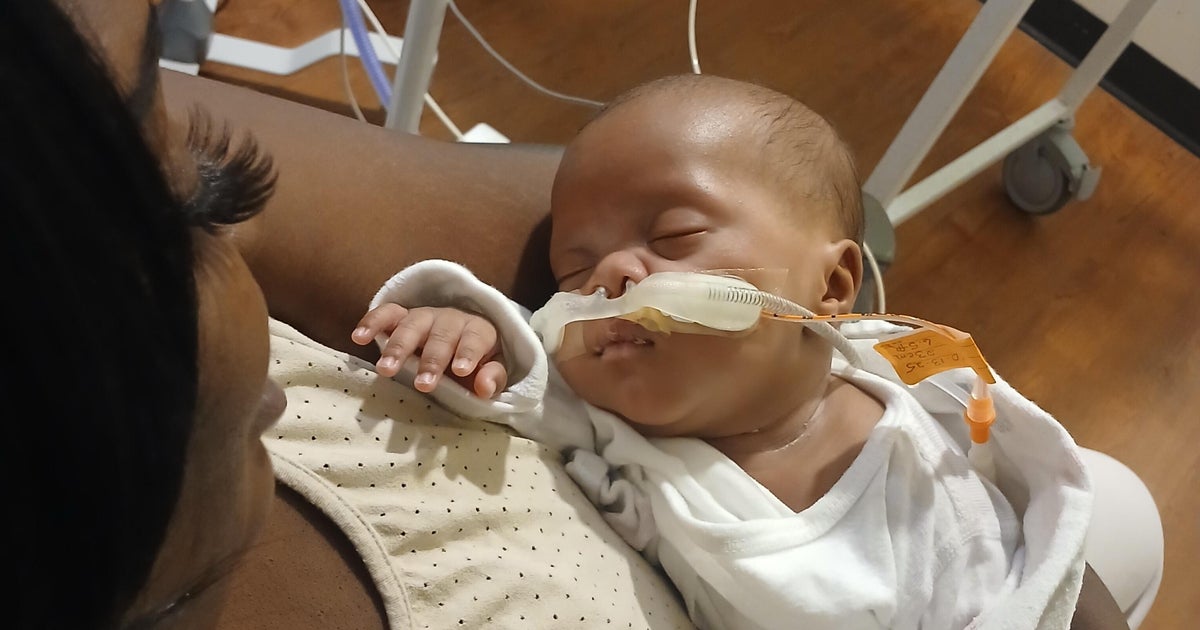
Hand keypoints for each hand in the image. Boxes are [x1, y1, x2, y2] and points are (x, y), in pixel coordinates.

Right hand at [351, 304, 507, 397]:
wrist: (458, 340)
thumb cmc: (476, 362)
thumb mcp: (492, 369)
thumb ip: (493, 377)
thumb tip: (484, 386)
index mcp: (477, 330)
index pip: (475, 338)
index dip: (468, 352)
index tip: (461, 370)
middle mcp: (450, 319)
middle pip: (441, 335)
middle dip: (431, 360)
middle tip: (423, 384)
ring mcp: (423, 317)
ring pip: (411, 325)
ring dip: (398, 347)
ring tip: (386, 369)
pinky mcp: (401, 316)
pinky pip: (386, 314)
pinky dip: (372, 323)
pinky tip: (359, 338)